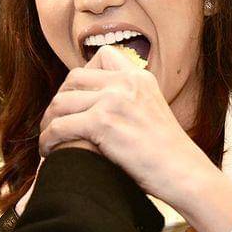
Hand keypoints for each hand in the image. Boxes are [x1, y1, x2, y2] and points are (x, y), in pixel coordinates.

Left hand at [39, 45, 212, 206]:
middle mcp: (126, 82)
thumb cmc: (166, 156)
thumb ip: (128, 103)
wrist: (184, 174)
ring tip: (48, 141)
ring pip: (60, 103)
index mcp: (139, 77)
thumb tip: (99, 111)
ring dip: (48, 123)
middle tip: (54, 124)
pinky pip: (59, 126)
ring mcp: (114, 100)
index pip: (101, 57)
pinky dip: (48, 140)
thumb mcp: (150, 114)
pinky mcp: (103, 122)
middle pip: (73, 78)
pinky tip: (48, 152)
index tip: (75, 102)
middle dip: (59, 101)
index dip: (81, 78)